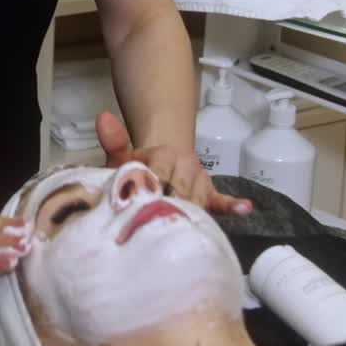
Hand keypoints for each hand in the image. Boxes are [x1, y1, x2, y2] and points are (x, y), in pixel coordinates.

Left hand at [96, 112, 251, 215]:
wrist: (157, 165)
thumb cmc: (137, 167)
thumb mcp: (122, 156)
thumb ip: (114, 141)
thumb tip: (102, 119)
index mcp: (163, 155)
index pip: (158, 174)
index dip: (149, 190)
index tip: (142, 204)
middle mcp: (185, 164)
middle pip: (180, 188)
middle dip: (170, 205)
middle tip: (160, 221)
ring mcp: (199, 180)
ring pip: (198, 198)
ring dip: (191, 211)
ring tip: (183, 226)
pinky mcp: (210, 195)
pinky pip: (222, 201)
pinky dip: (233, 205)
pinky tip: (243, 208)